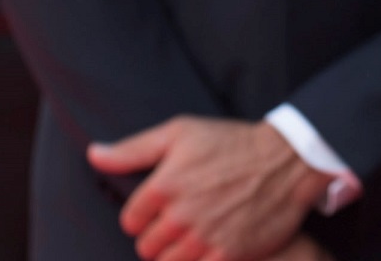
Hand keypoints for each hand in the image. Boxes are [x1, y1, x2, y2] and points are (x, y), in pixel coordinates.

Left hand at [87, 117, 332, 260]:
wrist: (286, 159)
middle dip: (158, 235)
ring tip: (194, 233)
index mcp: (165, 183)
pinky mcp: (226, 254)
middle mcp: (180, 213)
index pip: (130, 220)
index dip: (144, 214)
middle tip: (180, 219)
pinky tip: (209, 245)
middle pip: (146, 247)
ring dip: (176, 252)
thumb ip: (133, 149)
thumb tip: (94, 155)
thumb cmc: (231, 142)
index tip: (161, 205)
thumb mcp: (181, 132)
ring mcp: (204, 236)